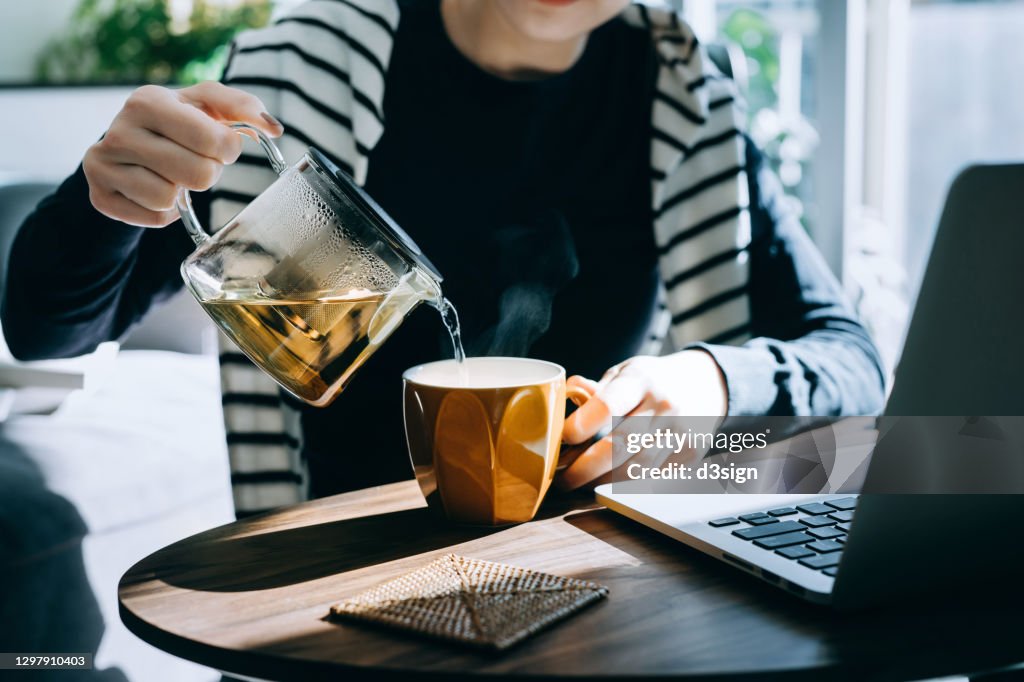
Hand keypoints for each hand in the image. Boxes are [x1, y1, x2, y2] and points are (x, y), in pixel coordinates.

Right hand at [83, 81, 283, 227]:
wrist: (126, 143)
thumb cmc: (178, 122)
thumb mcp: (207, 103)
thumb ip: (243, 106)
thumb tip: (274, 128)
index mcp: (147, 101)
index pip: (212, 140)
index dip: (227, 149)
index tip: (220, 145)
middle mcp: (119, 131)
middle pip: (197, 175)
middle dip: (207, 172)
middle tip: (195, 161)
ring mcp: (103, 165)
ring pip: (170, 199)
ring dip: (183, 192)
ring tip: (173, 174)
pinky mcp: (100, 196)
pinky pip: (154, 218)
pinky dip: (165, 211)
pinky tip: (155, 189)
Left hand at [558, 350, 727, 489]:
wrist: (706, 384)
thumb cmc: (653, 380)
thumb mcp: (626, 371)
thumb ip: (596, 389)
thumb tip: (568, 397)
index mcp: (642, 379)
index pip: (608, 406)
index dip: (581, 426)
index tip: (562, 439)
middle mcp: (664, 405)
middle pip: (619, 445)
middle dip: (584, 467)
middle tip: (562, 479)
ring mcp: (680, 431)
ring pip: (635, 469)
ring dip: (602, 481)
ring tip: (580, 483)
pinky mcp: (690, 453)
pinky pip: (652, 477)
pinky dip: (627, 483)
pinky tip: (608, 481)